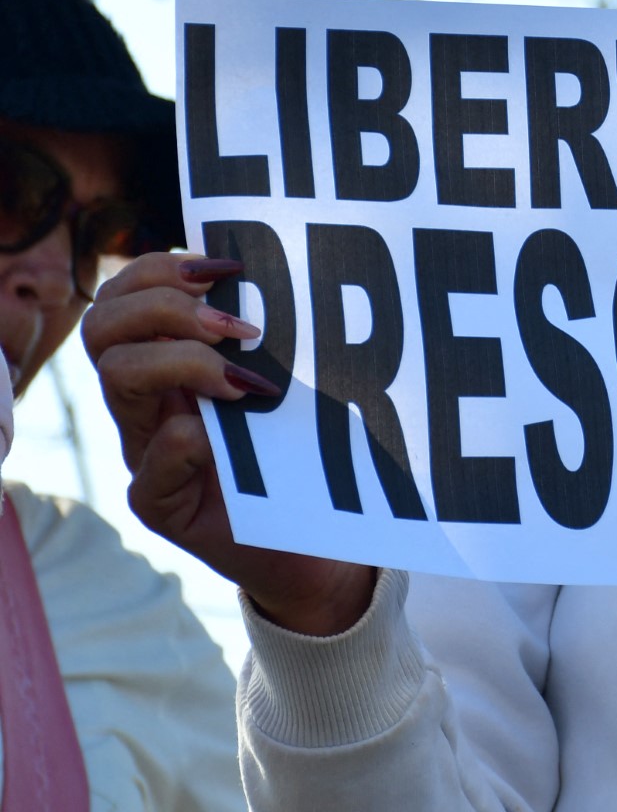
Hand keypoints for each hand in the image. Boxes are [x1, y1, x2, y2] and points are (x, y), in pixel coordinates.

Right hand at [83, 253, 375, 635]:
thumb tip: (271, 289)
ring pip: (118, 378)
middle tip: (237, 326)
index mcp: (173, 364)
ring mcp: (150, 455)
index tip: (230, 266)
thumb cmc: (308, 457)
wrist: (318, 544)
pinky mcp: (167, 508)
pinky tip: (225, 441)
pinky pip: (148, 471)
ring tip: (243, 379)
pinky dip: (185, 444)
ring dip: (180, 361)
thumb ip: (270, 344)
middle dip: (166, 306)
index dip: (164, 269)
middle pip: (104, 327)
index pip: (127, 294)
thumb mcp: (291, 389)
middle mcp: (151, 404)